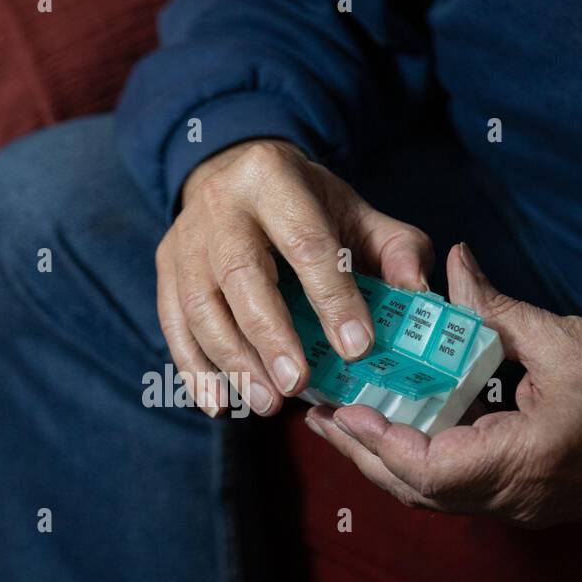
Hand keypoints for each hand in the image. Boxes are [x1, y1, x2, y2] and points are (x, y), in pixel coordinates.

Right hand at [157, 139, 433, 415]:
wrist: (234, 177)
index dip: (333, 296)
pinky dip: (194, 370)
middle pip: (240, 273)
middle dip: (270, 335)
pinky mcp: (164, 268)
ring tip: (268, 403)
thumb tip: (417, 290)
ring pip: (198, 305)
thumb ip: (393, 247)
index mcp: (273, 177)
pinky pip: (172, 325)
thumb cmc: (305, 206)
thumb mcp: (354, 211)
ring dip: (232, 361)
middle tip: (298, 384)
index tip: (358, 347)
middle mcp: (220, 204)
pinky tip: (221, 404)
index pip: (305, 241)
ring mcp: (185, 238)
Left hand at [306, 243, 581, 526]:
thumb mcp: (566, 340)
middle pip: (417, 490)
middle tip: (324, 417)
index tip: (339, 409)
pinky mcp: (530, 500)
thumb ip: (495, 310)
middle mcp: (515, 497)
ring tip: (352, 421)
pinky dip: (424, 461)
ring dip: (389, 461)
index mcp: (522, 461)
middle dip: (364, 456)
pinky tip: (406, 427)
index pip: (424, 467)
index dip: (374, 440)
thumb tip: (451, 266)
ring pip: (436, 495)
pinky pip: (461, 489)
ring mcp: (522, 507)